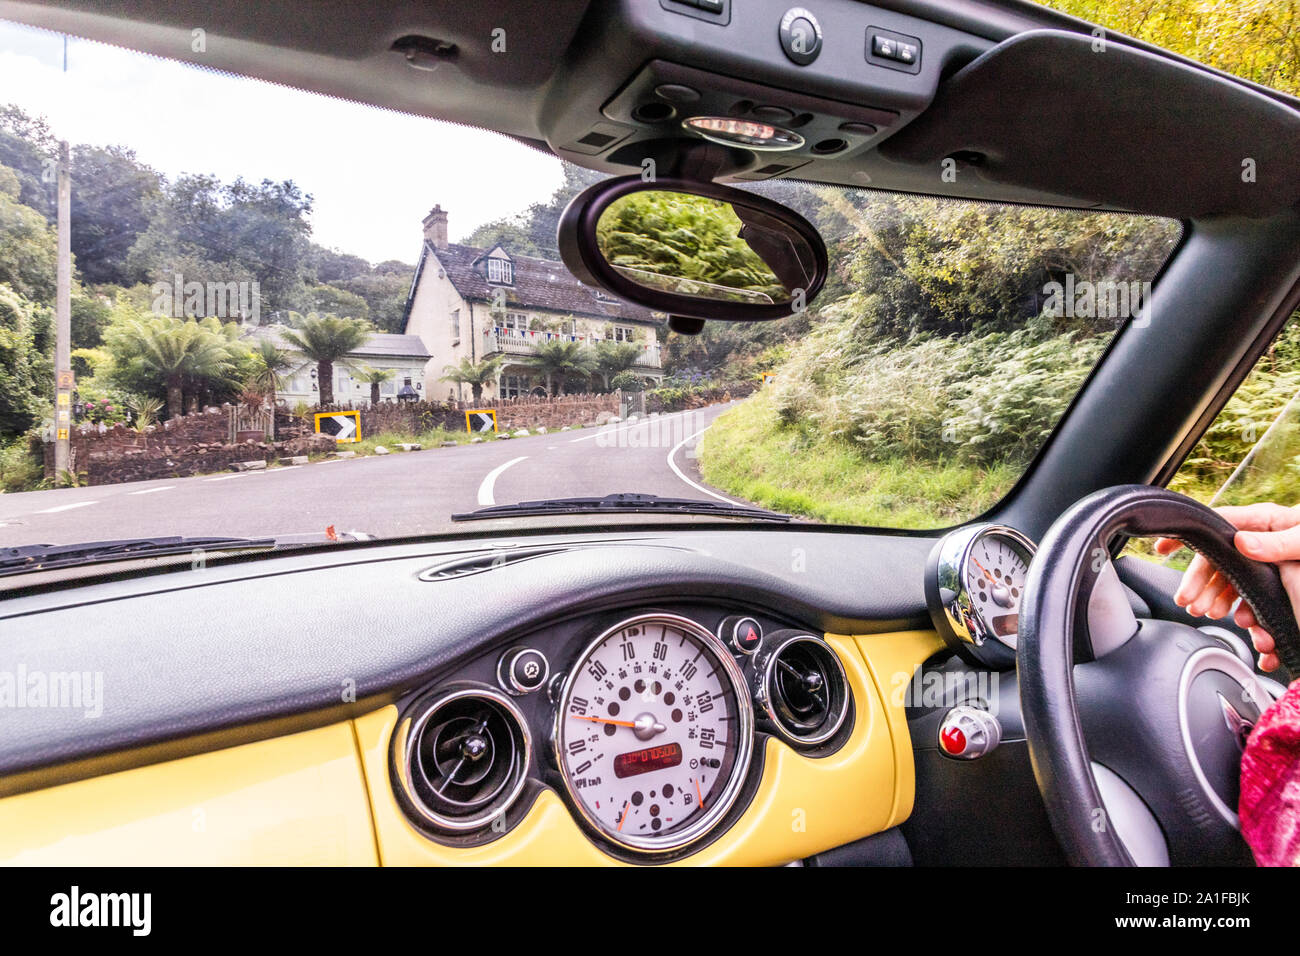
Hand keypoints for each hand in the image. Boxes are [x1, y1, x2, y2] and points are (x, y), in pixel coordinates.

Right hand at [1153, 502, 1299, 672]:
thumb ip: (1278, 541)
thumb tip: (1241, 543)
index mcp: (1269, 524)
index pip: (1218, 525)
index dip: (1188, 536)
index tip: (1161, 547)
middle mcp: (1267, 544)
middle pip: (1221, 561)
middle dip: (1202, 583)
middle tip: (1191, 603)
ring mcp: (1275, 567)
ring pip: (1236, 585)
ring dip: (1225, 604)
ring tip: (1218, 617)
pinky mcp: (1285, 591)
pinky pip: (1259, 604)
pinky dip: (1254, 623)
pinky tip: (1256, 636)